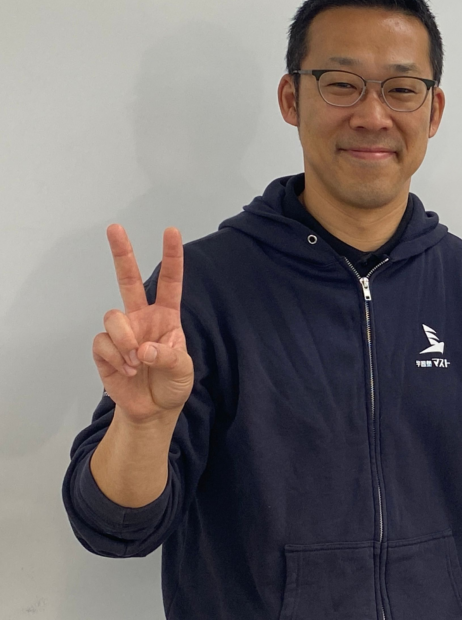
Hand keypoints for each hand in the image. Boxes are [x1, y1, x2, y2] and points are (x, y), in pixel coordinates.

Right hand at [91, 225, 193, 424]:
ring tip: (138, 363)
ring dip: (126, 342)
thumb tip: (143, 349)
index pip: (170, 282)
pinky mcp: (104, 349)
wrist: (152, 409)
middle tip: (115, 227)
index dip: (171, 257)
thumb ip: (168, 357)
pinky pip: (103, 343)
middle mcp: (142, 317)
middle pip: (129, 279)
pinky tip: (126, 371)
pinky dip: (116, 358)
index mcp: (167, 316)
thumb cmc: (173, 384)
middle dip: (122, 253)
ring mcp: (122, 331)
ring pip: (113, 317)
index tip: (171, 231)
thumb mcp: (183, 371)